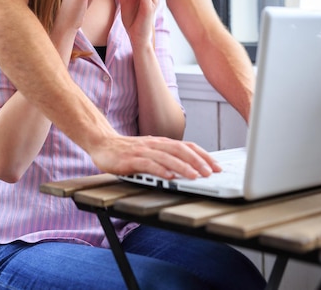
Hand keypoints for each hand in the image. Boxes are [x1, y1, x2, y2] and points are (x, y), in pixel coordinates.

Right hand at [89, 133, 221, 179]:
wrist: (103, 143)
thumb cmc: (128, 150)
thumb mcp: (151, 151)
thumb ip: (166, 157)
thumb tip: (188, 167)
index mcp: (162, 142)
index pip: (187, 146)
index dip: (203, 155)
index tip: (216, 166)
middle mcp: (155, 144)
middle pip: (181, 150)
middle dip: (198, 161)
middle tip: (211, 173)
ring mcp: (143, 151)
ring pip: (167, 157)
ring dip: (183, 167)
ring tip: (195, 176)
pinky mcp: (132, 159)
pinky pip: (149, 164)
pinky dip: (160, 170)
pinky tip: (169, 177)